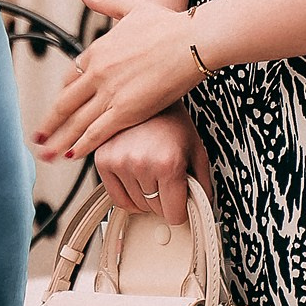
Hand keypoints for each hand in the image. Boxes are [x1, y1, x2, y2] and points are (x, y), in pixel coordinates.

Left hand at [33, 0, 206, 162]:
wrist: (193, 41)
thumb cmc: (169, 23)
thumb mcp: (130, 6)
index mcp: (98, 49)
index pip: (72, 76)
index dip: (64, 94)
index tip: (59, 107)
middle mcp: (98, 72)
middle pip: (66, 103)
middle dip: (50, 123)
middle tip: (37, 137)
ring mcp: (111, 92)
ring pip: (76, 122)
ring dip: (58, 140)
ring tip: (44, 154)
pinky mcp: (127, 110)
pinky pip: (97, 132)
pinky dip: (82, 146)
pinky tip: (71, 156)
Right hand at [93, 107, 213, 225]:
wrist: (148, 91)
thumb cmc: (172, 118)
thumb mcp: (196, 149)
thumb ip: (202, 183)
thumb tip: (202, 208)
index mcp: (167, 162)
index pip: (174, 214)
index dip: (182, 212)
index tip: (182, 206)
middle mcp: (140, 163)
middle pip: (156, 209)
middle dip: (165, 201)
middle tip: (169, 180)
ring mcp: (119, 162)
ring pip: (136, 205)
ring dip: (147, 197)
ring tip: (153, 174)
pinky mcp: (103, 159)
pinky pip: (116, 198)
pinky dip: (128, 197)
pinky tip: (138, 183)